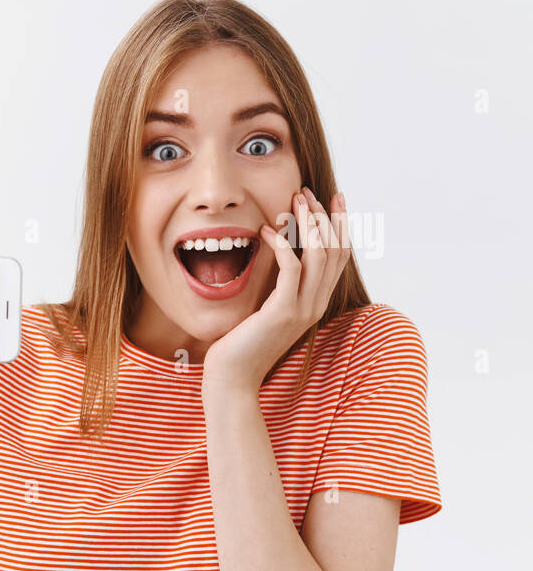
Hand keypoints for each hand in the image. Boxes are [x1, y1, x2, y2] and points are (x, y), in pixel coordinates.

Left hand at [202, 187, 352, 393]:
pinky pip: (292, 269)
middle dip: (325, 216)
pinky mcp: (282, 312)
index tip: (332, 198)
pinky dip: (282, 244)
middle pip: (335, 251)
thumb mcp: (265, 309)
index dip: (339, 225)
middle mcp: (315, 305)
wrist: (232, 378)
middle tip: (309, 192)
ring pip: (320, 255)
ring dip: (309, 223)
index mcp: (315, 303)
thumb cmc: (241, 344)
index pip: (339, 257)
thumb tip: (278, 257)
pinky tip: (266, 230)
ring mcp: (302, 309)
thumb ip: (277, 287)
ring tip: (294, 201)